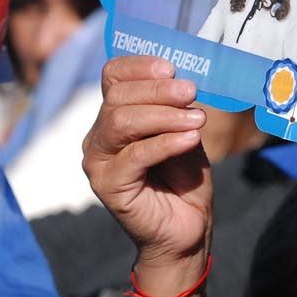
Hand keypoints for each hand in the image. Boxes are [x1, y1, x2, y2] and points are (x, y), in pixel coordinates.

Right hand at [83, 56, 210, 267]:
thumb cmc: (184, 182)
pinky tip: (190, 140)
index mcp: (113, 118)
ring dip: (164, 115)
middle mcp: (98, 137)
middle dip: (158, 90)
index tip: (171, 67)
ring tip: (197, 119)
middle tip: (191, 92)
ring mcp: (99, 162)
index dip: (139, 66)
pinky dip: (166, 142)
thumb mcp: (185, 133)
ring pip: (122, 122)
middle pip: (117, 97)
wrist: (186, 231)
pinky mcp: (107, 185)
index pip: (113, 77)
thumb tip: (183, 80)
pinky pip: (135, 155)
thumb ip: (178, 108)